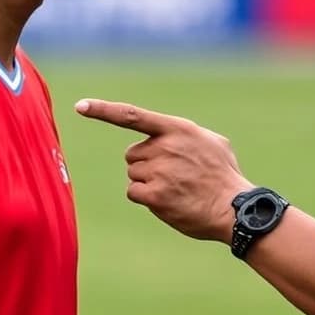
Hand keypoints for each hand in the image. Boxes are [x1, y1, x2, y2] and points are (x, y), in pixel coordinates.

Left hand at [75, 98, 248, 241]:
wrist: (233, 208)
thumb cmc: (224, 175)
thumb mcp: (212, 141)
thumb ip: (183, 134)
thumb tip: (165, 134)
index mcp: (177, 129)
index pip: (132, 116)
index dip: (103, 110)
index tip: (81, 106)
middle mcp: (164, 147)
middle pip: (133, 155)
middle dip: (147, 164)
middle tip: (174, 175)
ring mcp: (158, 171)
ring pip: (134, 174)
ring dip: (148, 182)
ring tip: (176, 188)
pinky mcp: (154, 195)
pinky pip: (134, 192)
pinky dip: (147, 198)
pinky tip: (169, 200)